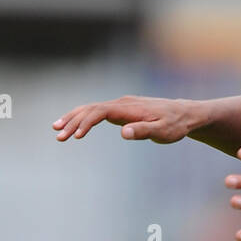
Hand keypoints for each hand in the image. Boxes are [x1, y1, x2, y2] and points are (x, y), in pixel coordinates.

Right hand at [53, 96, 194, 142]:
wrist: (183, 114)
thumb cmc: (174, 125)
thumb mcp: (163, 132)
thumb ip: (144, 131)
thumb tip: (124, 133)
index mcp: (128, 108)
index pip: (100, 112)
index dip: (86, 123)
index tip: (76, 136)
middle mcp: (121, 104)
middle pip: (90, 109)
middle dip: (73, 121)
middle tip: (58, 135)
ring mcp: (119, 106)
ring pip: (90, 109)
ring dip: (73, 118)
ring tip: (57, 130)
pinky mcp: (120, 111)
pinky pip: (97, 112)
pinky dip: (83, 118)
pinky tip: (73, 127)